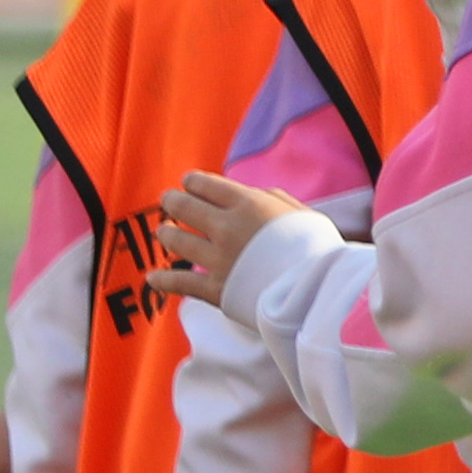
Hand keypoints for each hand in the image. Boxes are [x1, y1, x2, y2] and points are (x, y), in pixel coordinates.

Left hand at [152, 171, 307, 311]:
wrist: (319, 290)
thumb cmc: (318, 249)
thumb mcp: (302, 213)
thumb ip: (273, 200)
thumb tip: (253, 195)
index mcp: (248, 204)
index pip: (205, 185)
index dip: (192, 182)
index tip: (188, 182)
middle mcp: (226, 227)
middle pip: (184, 208)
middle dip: (173, 202)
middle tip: (168, 201)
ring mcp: (217, 259)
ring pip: (176, 241)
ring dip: (166, 234)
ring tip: (163, 231)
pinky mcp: (215, 289)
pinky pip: (180, 283)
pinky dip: (163, 280)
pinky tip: (152, 278)